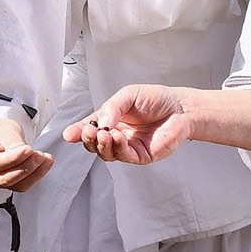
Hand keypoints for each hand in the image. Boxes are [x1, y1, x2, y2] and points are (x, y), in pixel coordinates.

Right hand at [0, 118, 53, 190]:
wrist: (2, 135)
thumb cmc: (0, 132)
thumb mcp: (7, 132)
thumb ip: (15, 145)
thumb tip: (27, 154)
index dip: (15, 158)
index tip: (28, 150)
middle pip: (7, 178)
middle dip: (27, 167)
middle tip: (39, 155)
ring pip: (17, 185)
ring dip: (35, 173)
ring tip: (45, 158)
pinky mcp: (10, 183)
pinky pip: (23, 185)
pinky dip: (36, 175)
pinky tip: (44, 164)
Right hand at [61, 83, 194, 163]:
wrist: (181, 107)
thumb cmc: (156, 99)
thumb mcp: (129, 95)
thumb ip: (112, 108)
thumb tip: (100, 123)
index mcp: (109, 119)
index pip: (89, 127)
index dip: (78, 131)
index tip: (69, 134)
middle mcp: (115, 135)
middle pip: (94, 144)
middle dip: (88, 139)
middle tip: (89, 131)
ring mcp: (127, 147)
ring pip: (106, 153)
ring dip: (102, 145)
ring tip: (104, 133)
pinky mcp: (140, 156)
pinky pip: (124, 156)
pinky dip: (118, 148)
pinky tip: (118, 137)